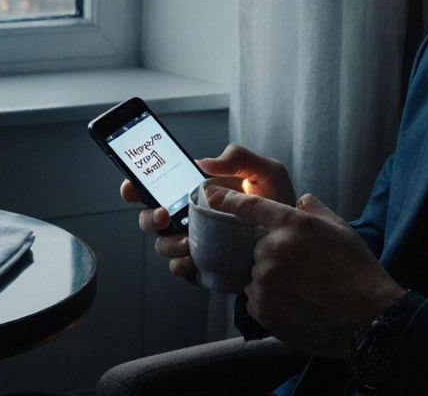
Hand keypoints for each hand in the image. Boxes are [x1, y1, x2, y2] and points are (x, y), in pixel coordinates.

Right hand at [120, 143, 295, 281]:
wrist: (295, 240)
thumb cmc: (277, 202)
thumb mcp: (266, 172)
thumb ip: (239, 158)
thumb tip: (205, 162)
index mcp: (195, 190)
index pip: (155, 186)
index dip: (135, 186)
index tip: (132, 187)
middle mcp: (188, 217)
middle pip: (150, 218)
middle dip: (149, 218)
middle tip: (164, 215)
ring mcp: (193, 242)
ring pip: (162, 246)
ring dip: (168, 244)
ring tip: (188, 242)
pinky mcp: (202, 266)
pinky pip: (181, 269)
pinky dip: (181, 265)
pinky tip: (194, 260)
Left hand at [204, 186, 405, 357]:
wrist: (368, 318)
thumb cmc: (358, 272)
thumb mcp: (340, 229)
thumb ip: (314, 210)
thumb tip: (300, 200)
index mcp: (292, 223)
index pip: (249, 206)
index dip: (227, 200)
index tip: (211, 197)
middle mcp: (274, 248)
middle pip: (256, 248)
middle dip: (271, 257)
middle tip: (300, 272)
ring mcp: (265, 279)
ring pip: (255, 276)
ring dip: (270, 282)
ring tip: (301, 291)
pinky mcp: (262, 308)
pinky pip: (254, 300)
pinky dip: (269, 304)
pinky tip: (295, 306)